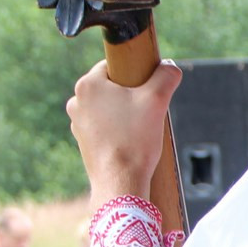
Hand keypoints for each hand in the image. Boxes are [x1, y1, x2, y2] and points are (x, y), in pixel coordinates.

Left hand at [67, 59, 182, 207]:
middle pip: (112, 86)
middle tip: (148, 109)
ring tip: (141, 128)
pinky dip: (118, 128)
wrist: (120, 181)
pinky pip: (105, 125)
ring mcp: (77, 122)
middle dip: (132, 94)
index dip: (137, 73)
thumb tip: (170, 66)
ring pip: (109, 106)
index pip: (115, 65)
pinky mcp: (83, 140)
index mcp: (88, 84)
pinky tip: (132, 140)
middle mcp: (76, 101)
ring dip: (126, 112)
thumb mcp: (157, 99)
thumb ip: (166, 76)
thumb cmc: (135, 139)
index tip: (149, 88)